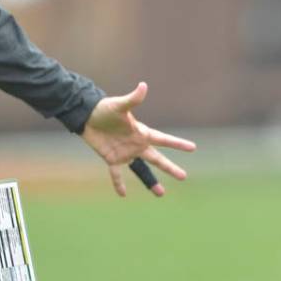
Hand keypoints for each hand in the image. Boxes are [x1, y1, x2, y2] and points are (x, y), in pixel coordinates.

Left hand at [81, 82, 196, 196]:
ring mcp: (125, 153)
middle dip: (170, 167)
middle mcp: (136, 144)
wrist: (86, 116)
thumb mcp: (120, 105)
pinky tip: (122, 194)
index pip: (163, 140)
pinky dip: (118, 183)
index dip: (177, 144)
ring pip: (141, 170)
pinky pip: (116, 174)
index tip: (193, 148)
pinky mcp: (111, 158)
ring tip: (161, 193)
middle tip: (184, 177)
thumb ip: (133, 99)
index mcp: (142, 133)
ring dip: (151, 182)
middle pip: (157, 159)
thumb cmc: (105, 108)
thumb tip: (143, 85)